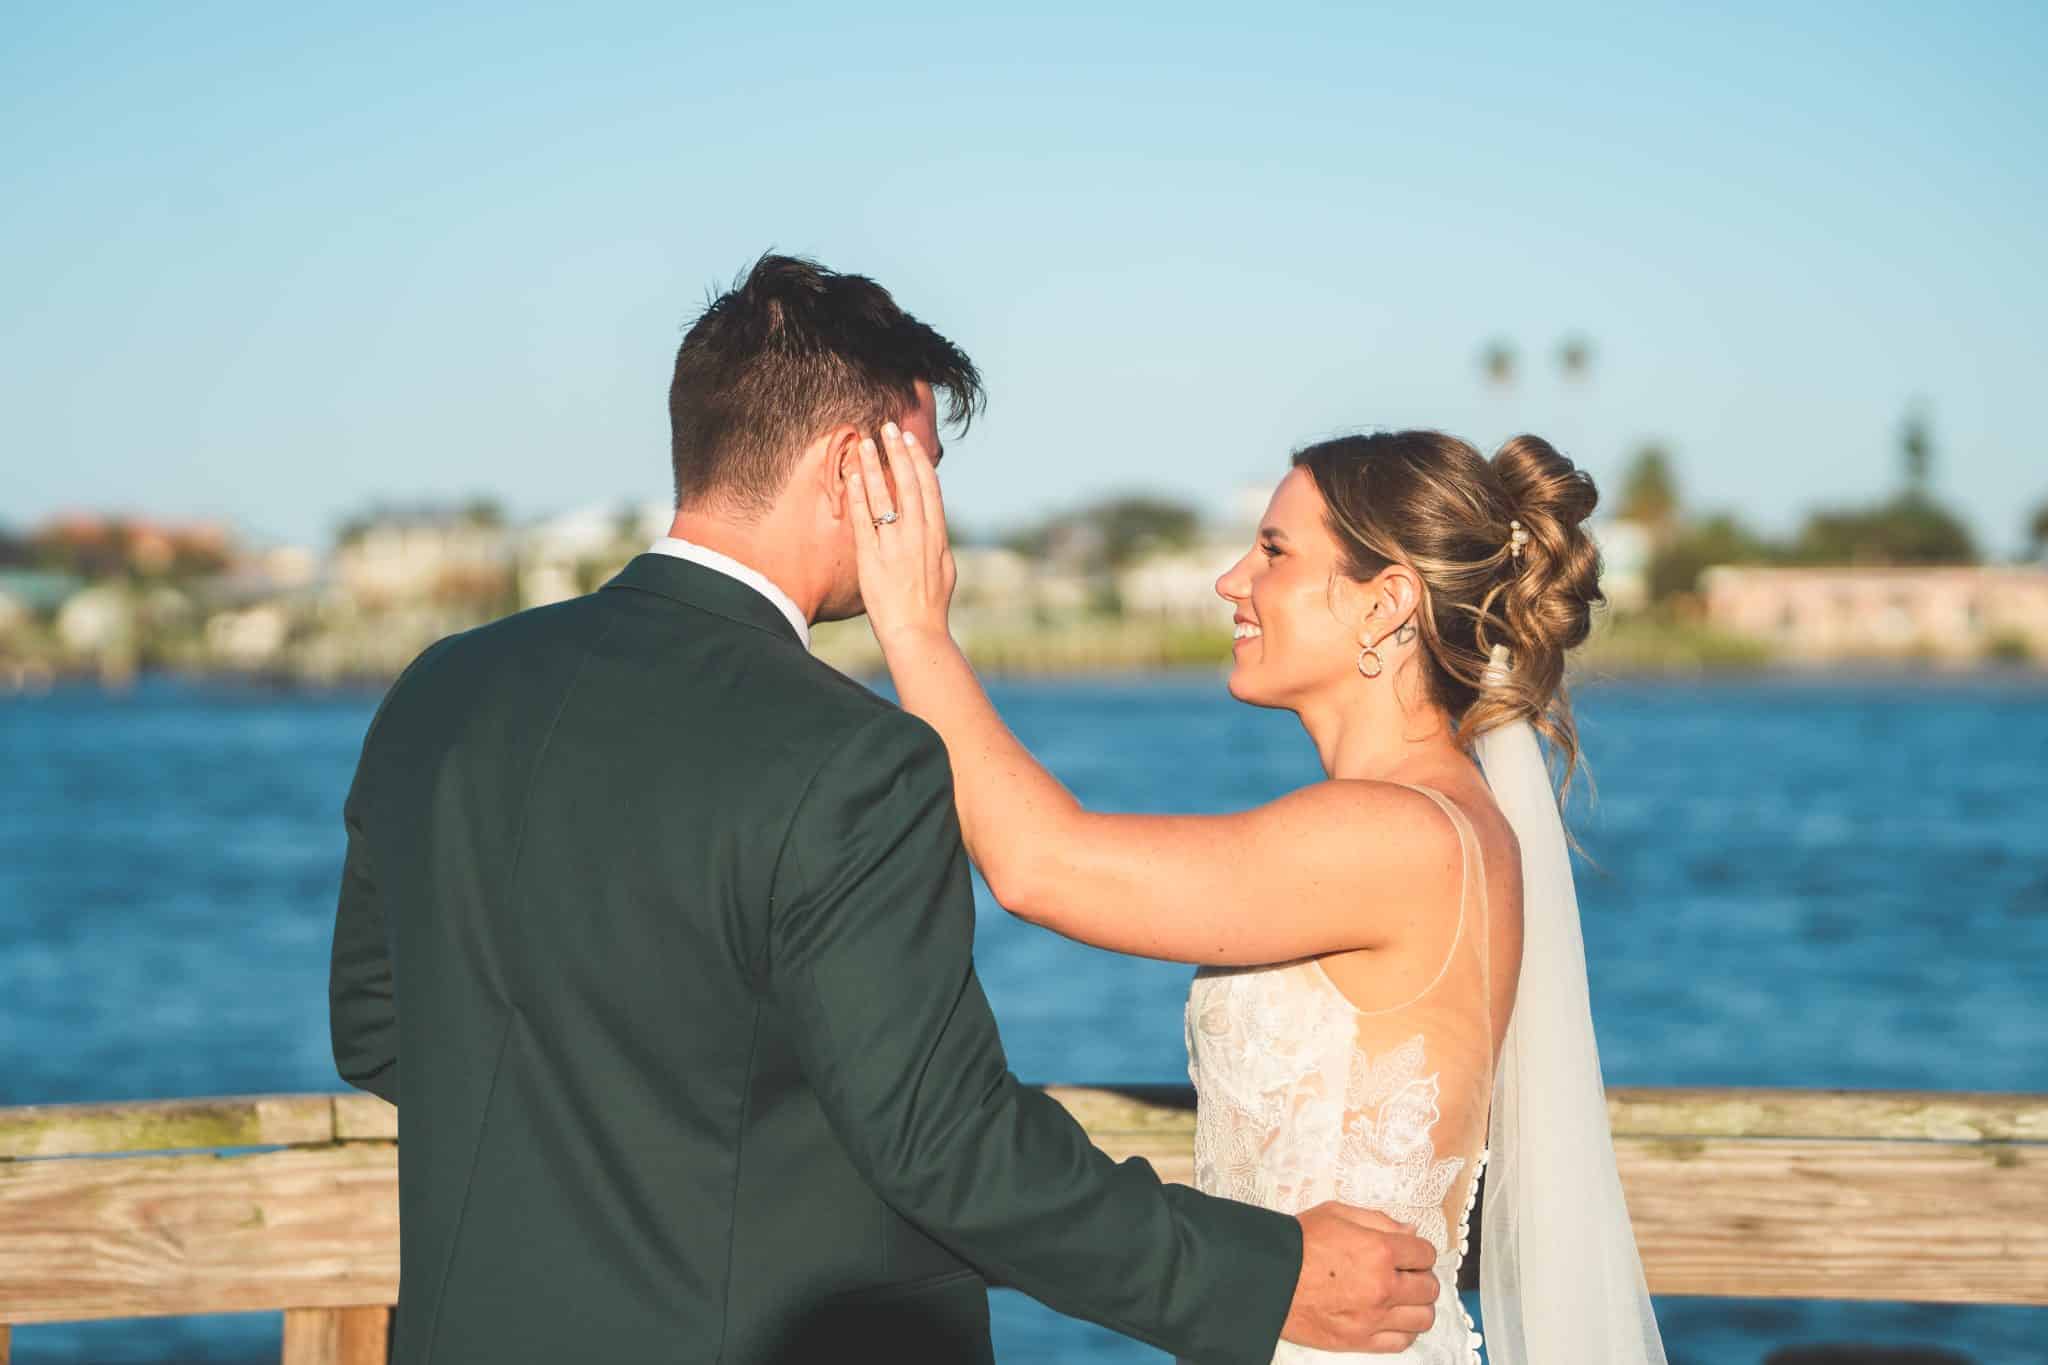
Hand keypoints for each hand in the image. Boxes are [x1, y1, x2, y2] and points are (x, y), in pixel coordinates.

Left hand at [843, 421, 956, 647]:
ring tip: (864, 442)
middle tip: (888, 427)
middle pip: (908, 484)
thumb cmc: (931, 606)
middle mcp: (918, 535)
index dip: (918, 462)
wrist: (917, 632)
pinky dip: (858, 496)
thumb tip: (936, 527)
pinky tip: (850, 477)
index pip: (928, 489)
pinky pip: (863, 520)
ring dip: (874, 467)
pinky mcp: (872, 558)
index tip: (910, 441)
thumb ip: (938, 544)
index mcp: (937, 536)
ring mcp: (895, 545)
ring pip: (884, 496)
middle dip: (898, 453)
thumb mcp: (945, 570)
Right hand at [1282, 1202, 1439, 1353]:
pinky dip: (1404, 1330)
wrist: (1267, 1277)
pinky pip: (1402, 1342)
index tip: (1409, 1253)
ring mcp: (1373, 1317)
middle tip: (1406, 1274)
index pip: (1425, 1253)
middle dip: (1422, 1277)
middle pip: (1429, 1288)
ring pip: (1422, 1318)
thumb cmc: (1299, 1242)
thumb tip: (1410, 1232)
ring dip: (1418, 1306)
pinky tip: (1392, 1318)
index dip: (1419, 1251)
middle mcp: (1383, 1286)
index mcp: (1379, 1250)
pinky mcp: (1360, 1340)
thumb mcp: (1337, 1213)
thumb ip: (1378, 1220)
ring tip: (1402, 1298)